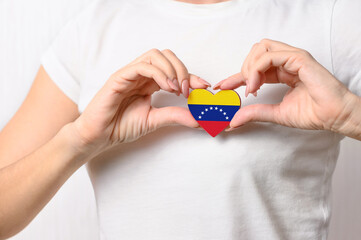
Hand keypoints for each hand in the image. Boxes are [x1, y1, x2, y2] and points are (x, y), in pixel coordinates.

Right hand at [71, 49, 209, 152]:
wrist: (99, 135)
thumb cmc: (121, 126)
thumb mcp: (155, 120)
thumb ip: (175, 116)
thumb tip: (199, 119)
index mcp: (150, 83)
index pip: (174, 70)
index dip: (192, 76)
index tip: (204, 87)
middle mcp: (141, 75)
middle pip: (167, 56)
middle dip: (183, 70)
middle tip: (189, 90)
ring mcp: (130, 74)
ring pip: (155, 55)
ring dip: (172, 69)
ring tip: (178, 89)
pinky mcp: (120, 77)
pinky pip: (142, 66)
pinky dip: (159, 73)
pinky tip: (167, 87)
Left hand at [214, 39, 357, 134]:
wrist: (334, 116)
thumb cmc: (312, 113)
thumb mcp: (275, 114)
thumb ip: (254, 113)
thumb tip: (232, 121)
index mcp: (282, 72)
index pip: (254, 68)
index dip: (235, 76)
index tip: (221, 87)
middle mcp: (286, 61)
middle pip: (255, 51)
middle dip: (243, 68)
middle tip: (244, 89)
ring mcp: (293, 57)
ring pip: (261, 47)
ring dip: (250, 67)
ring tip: (251, 87)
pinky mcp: (299, 58)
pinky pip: (270, 55)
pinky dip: (258, 68)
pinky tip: (256, 85)